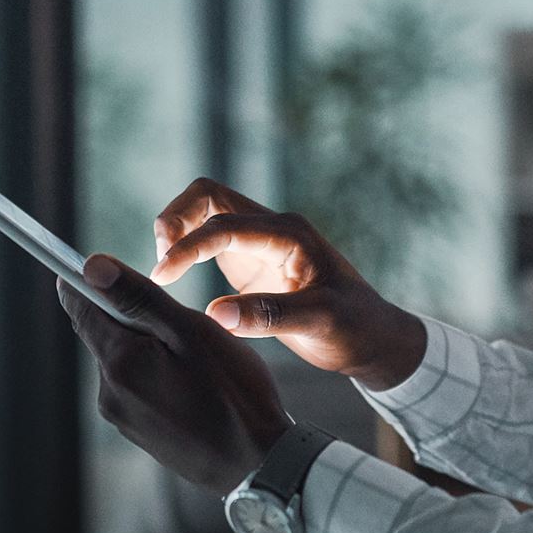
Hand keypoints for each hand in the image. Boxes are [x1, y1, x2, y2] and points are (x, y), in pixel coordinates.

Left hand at [57, 254, 291, 494]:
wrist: (259, 465)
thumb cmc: (234, 394)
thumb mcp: (191, 331)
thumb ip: (138, 297)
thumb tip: (91, 266)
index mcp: (119, 363)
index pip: (80, 306)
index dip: (92, 282)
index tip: (112, 271)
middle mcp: (109, 393)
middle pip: (105, 332)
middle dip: (136, 318)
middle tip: (185, 327)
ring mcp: (122, 417)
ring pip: (124, 360)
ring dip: (150, 348)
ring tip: (198, 363)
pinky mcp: (138, 432)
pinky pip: (138, 387)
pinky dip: (159, 375)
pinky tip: (195, 386)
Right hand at [149, 178, 425, 390]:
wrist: (372, 337)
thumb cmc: (353, 328)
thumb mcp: (319, 323)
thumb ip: (269, 316)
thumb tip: (215, 313)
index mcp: (288, 234)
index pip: (224, 224)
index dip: (188, 246)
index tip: (163, 276)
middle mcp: (272, 228)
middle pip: (208, 195)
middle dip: (175, 219)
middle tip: (160, 264)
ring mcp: (260, 240)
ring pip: (205, 210)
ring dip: (178, 228)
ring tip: (164, 269)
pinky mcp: (251, 259)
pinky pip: (209, 236)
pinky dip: (186, 246)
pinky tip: (174, 275)